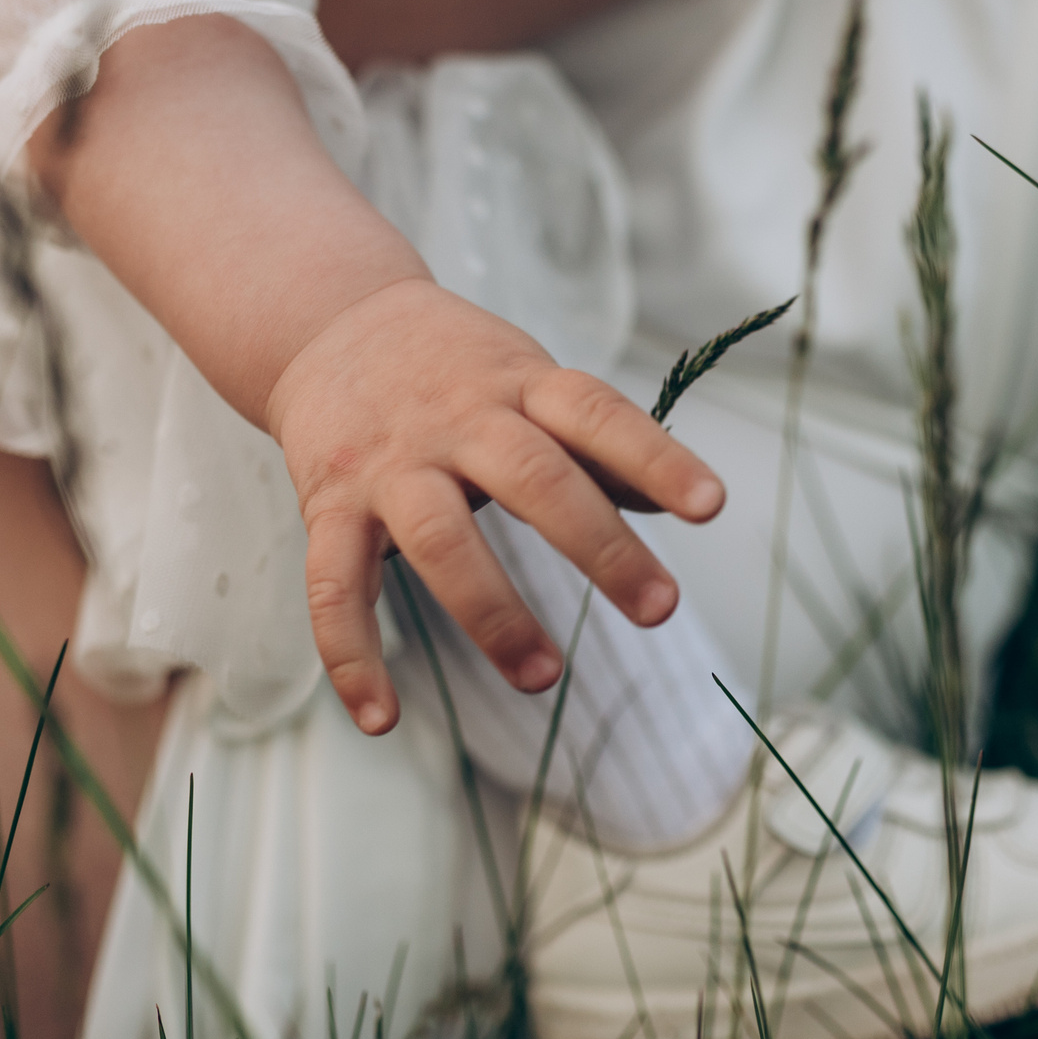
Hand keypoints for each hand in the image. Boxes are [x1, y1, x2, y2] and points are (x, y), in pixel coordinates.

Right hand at [266, 276, 724, 734]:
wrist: (327, 321)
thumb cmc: (453, 367)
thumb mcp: (530, 378)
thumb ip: (597, 442)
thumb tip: (680, 501)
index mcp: (520, 386)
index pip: (597, 415)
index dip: (656, 458)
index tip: (710, 506)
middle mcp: (458, 421)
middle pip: (534, 479)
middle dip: (600, 547)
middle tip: (659, 608)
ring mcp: (390, 464)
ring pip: (441, 541)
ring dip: (493, 615)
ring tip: (545, 677)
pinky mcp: (330, 504)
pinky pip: (334, 586)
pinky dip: (352, 656)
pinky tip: (383, 718)